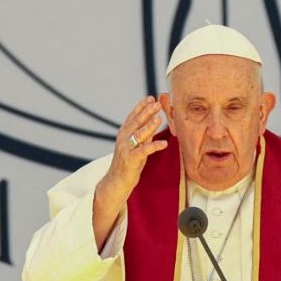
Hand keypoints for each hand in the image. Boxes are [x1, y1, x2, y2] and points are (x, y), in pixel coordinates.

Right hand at [91, 96, 168, 244]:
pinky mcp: (131, 160)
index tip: (150, 97)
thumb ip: (144, 136)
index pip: (132, 117)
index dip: (140, 107)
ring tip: (159, 118)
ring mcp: (126, 149)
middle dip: (146, 112)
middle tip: (157, 102)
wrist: (116, 182)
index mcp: (124, 134)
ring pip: (138, 135)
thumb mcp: (137, 147)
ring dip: (149, 126)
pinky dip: (154, 146)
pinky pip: (143, 151)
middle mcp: (123, 139)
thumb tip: (154, 123)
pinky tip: (164, 143)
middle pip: (136, 122)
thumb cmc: (128, 164)